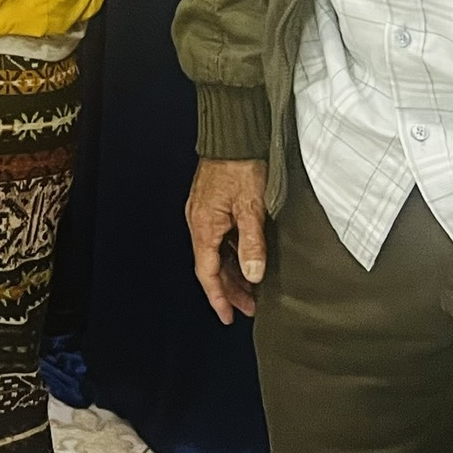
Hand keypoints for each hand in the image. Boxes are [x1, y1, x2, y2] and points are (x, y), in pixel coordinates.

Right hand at [186, 158, 269, 324]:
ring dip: (233, 272)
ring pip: (216, 254)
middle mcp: (198, 222)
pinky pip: (219, 239)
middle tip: (251, 307)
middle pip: (211, 266)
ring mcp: (203, 213)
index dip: (219, 298)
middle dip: (230, 289)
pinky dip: (232, 254)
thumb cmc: (240, 165)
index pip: (208, 273)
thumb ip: (252, 243)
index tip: (229, 317)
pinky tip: (247, 259)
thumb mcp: (251, 207)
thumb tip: (254, 275)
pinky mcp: (211, 205)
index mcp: (204, 226)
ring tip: (253, 288)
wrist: (232, 135)